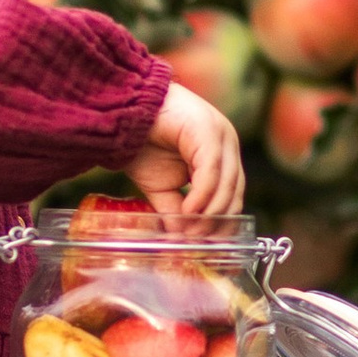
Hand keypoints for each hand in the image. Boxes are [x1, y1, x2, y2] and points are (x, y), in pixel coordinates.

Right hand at [132, 81, 245, 231]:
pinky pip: (211, 171)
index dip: (223, 222)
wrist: (122, 112)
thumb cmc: (141, 144)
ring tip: (191, 231)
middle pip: (235, 192)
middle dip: (218, 222)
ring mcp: (220, 134)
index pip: (234, 195)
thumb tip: (184, 237)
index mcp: (222, 155)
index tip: (209, 244)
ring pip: (226, 184)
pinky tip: (188, 212)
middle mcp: (227, 143)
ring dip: (210, 213)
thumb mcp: (163, 186)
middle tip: (199, 242)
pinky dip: (202, 196)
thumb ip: (176, 210)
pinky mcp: (207, 130)